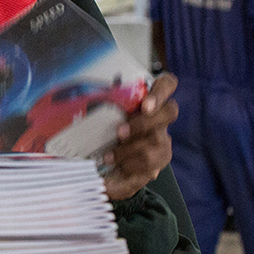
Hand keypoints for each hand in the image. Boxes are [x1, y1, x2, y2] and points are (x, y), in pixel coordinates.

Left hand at [103, 73, 177, 201]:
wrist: (113, 160)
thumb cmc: (108, 128)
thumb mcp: (105, 114)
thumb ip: (103, 106)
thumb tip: (83, 101)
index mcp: (150, 99)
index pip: (167, 84)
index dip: (160, 92)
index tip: (145, 104)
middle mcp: (162, 117)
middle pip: (169, 112)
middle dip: (143, 124)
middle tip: (119, 132)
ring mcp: (164, 138)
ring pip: (157, 141)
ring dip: (129, 150)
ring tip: (108, 156)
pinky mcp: (161, 159)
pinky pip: (151, 164)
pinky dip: (129, 167)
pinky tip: (116, 170)